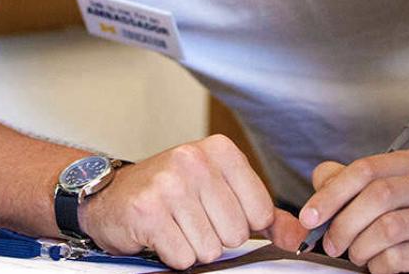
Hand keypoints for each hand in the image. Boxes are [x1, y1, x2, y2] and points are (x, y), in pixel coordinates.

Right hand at [76, 135, 276, 268]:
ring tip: (175, 226)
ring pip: (210, 248)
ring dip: (193, 247)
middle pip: (236, 233)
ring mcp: (170, 184)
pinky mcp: (149, 211)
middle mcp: (194, 160)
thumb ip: (263, 214)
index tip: (215, 211)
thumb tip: (297, 236)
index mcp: (220, 151)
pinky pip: (183, 257)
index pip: (260, 211)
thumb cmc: (168, 192)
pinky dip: (173, 255)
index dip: (242, 224)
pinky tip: (160, 235)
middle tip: (190, 220)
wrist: (110, 196)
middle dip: (215, 237)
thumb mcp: (219, 190)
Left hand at [300, 147, 408, 273]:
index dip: (332, 193)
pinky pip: (399, 256)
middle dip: (344, 224)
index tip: (309, 217)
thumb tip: (321, 179)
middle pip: (378, 195)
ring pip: (388, 228)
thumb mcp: (383, 200)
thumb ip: (350, 183)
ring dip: (361, 248)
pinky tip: (381, 266)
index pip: (367, 169)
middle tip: (331, 245)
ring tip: (359, 256)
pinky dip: (379, 266)